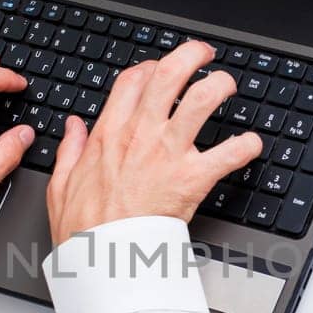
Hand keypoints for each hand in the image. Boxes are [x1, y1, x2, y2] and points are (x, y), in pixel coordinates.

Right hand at [46, 41, 261, 245]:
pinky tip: (252, 144)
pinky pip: (228, 153)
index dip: (150, 66)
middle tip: (204, 55)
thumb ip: (69, 150)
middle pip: (169, 75)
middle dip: (191, 56)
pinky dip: (245, 146)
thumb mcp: (61, 184)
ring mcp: (168, 153)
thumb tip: (72, 128)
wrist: (103, 257)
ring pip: (201, 99)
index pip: (133, 81)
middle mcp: (141, 135)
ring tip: (227, 85)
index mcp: (110, 134)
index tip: (159, 67)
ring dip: (219, 86)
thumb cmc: (84, 228)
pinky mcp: (192, 178)